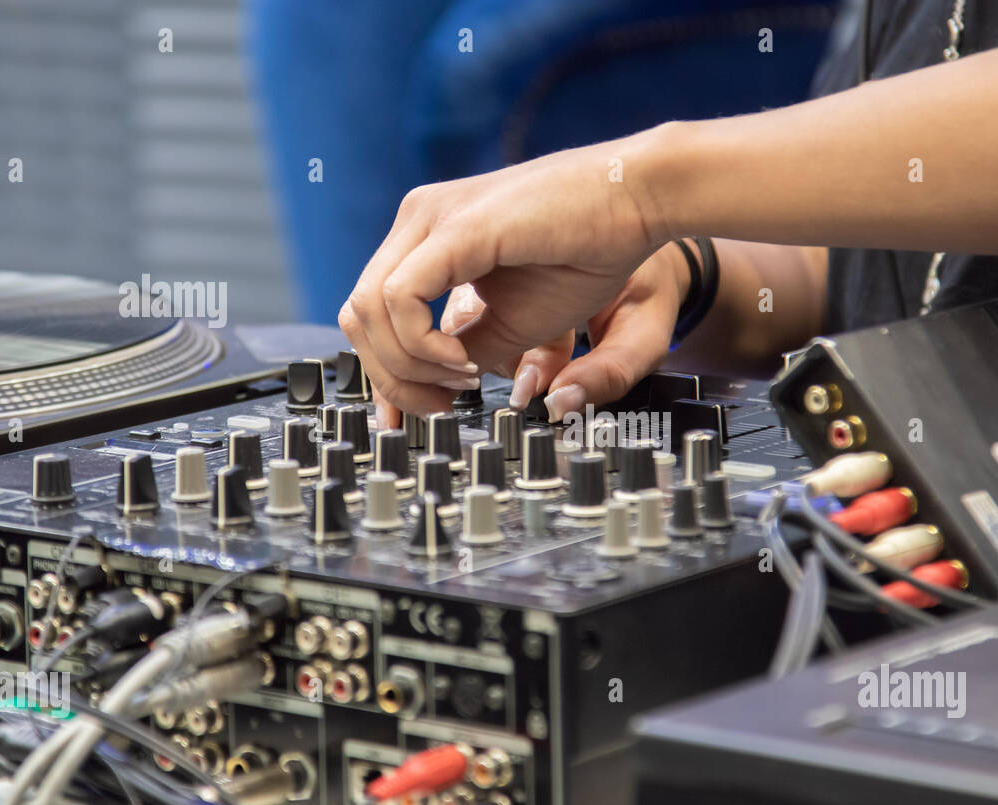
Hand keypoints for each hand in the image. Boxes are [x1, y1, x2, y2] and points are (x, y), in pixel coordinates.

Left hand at [338, 132, 670, 422]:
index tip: (421, 412)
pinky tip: (463, 362)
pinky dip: (422, 344)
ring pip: (369, 308)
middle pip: (359, 313)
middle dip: (390, 377)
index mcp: (429, 238)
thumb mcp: (516, 324)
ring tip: (464, 381)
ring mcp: (432, 217)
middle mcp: (420, 221)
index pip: (373, 312)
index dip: (384, 373)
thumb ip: (467, 350)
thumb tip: (434, 380)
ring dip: (409, 364)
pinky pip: (401, 296)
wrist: (639, 200)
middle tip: (439, 406)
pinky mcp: (456, 225)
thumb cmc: (591, 253)